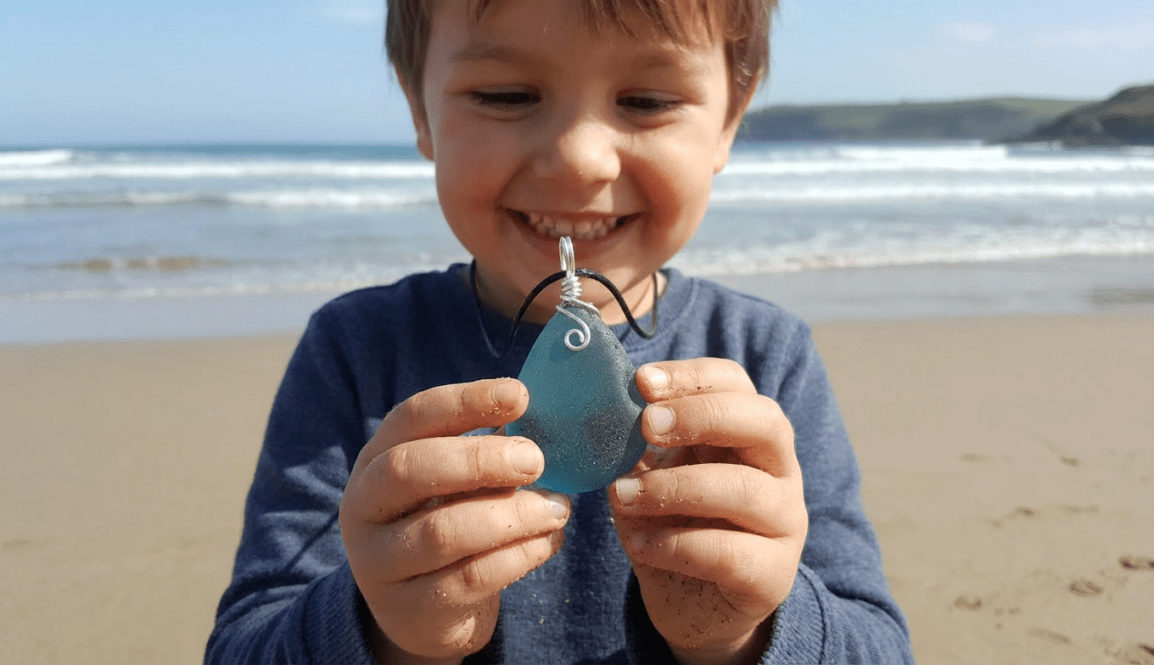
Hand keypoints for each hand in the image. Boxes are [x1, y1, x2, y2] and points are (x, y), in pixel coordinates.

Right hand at [339, 379, 570, 663]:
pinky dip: (519, 555)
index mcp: (376, 460)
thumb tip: (543, 426)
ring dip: (511, 515)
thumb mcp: (455, 483)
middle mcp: (364, 508)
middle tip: (536, 459)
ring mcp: (379, 563)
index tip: (521, 396)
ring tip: (557, 507)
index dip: (465, 401)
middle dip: (479, 459)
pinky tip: (550, 540)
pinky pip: (469, 578)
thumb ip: (488, 453)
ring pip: (442, 531)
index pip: (412, 418)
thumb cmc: (449, 522)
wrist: (422, 612)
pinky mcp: (410, 610)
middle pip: (409, 469)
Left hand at [608, 359, 807, 664]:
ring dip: (674, 487)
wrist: (696, 609)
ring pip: (745, 490)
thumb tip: (604, 414)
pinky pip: (728, 552)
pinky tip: (635, 541)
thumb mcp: (655, 477)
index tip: (642, 381)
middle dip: (701, 416)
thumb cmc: (675, 527)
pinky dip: (673, 544)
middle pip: (764, 422)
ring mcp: (784, 523)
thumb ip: (641, 447)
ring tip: (621, 495)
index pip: (737, 384)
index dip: (692, 376)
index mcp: (749, 435)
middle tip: (646, 424)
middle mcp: (779, 471)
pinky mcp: (772, 575)